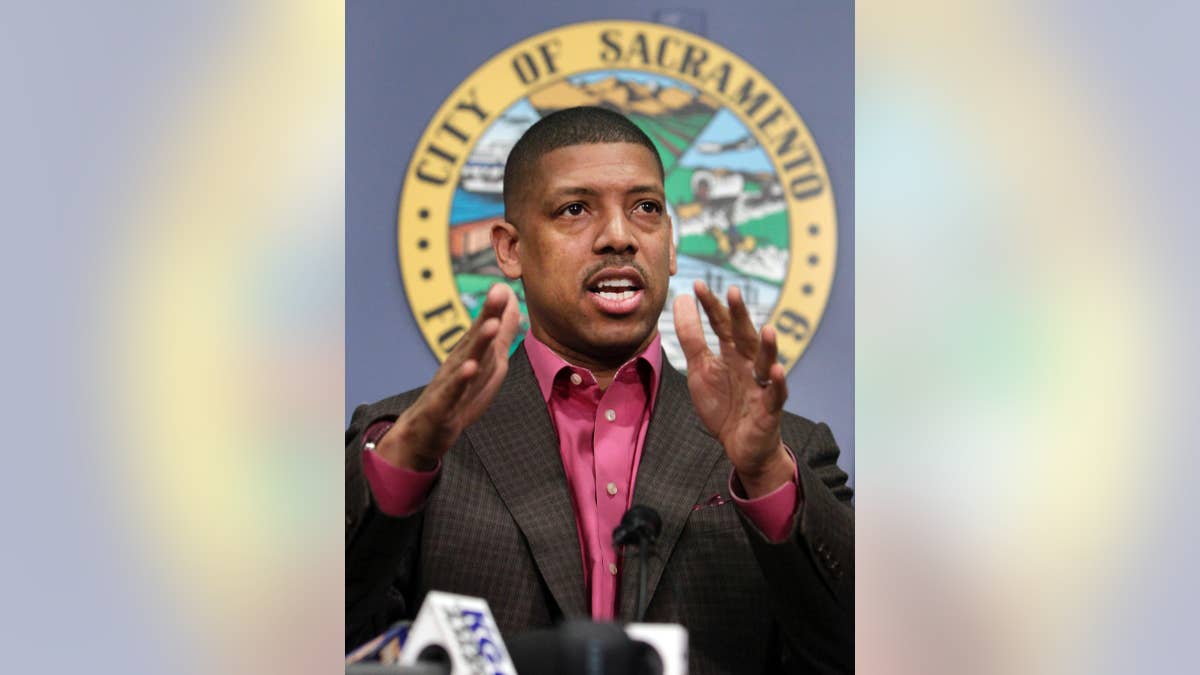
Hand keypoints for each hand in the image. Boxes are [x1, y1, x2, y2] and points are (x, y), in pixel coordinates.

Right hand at [376, 284, 520, 470]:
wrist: (425, 430)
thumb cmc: (460, 392)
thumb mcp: (488, 361)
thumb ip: (502, 332)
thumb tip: (513, 300)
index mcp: (471, 353)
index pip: (485, 327)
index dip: (496, 308)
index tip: (506, 285)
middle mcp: (460, 363)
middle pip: (476, 338)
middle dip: (488, 315)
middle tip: (498, 293)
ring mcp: (451, 384)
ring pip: (467, 361)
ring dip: (479, 343)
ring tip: (491, 325)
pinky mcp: (443, 407)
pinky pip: (453, 392)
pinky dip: (461, 381)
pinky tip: (470, 369)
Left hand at [673, 281, 794, 496]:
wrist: (738, 445)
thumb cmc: (722, 404)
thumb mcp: (700, 369)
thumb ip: (691, 337)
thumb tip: (681, 299)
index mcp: (731, 353)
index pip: (721, 325)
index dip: (711, 306)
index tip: (697, 285)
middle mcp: (749, 364)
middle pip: (745, 337)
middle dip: (740, 316)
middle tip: (733, 291)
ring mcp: (761, 385)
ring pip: (767, 362)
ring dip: (768, 347)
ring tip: (768, 329)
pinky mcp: (769, 408)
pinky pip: (776, 394)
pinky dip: (778, 383)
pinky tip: (777, 371)